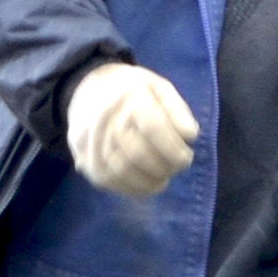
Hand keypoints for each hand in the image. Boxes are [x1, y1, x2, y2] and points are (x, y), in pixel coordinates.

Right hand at [62, 64, 199, 198]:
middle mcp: (105, 118)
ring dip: (151, 181)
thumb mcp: (159, 88)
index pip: (153, 128)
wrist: (89, 92)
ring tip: (164, 176)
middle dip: (165, 166)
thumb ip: (178, 110)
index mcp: (127, 95)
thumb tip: (189, 136)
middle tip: (177, 166)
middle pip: (138, 153)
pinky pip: (112, 182)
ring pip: (124, 172)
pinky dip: (136, 188)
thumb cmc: (133, 91)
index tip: (186, 156)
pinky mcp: (88, 161)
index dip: (174, 149)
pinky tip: (149, 183)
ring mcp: (92, 141)